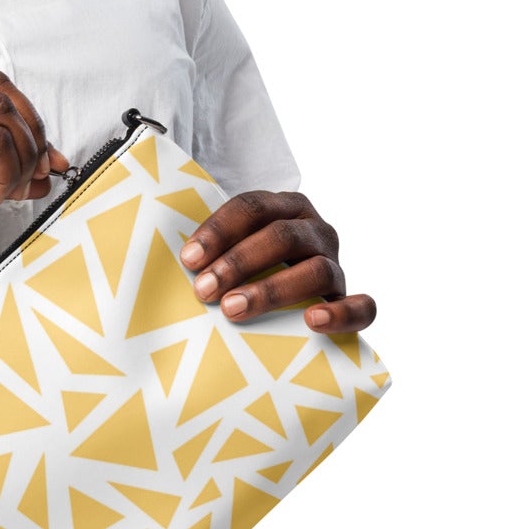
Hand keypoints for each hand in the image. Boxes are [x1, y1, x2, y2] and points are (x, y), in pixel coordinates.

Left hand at [177, 191, 377, 333]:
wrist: (286, 301)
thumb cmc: (244, 272)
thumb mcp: (228, 252)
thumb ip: (207, 254)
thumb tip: (164, 269)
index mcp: (285, 207)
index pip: (252, 207)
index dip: (219, 230)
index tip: (189, 259)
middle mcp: (314, 231)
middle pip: (281, 237)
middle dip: (238, 262)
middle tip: (203, 290)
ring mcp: (336, 264)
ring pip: (316, 270)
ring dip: (272, 289)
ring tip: (234, 309)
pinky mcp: (350, 301)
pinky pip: (363, 307)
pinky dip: (342, 313)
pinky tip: (313, 322)